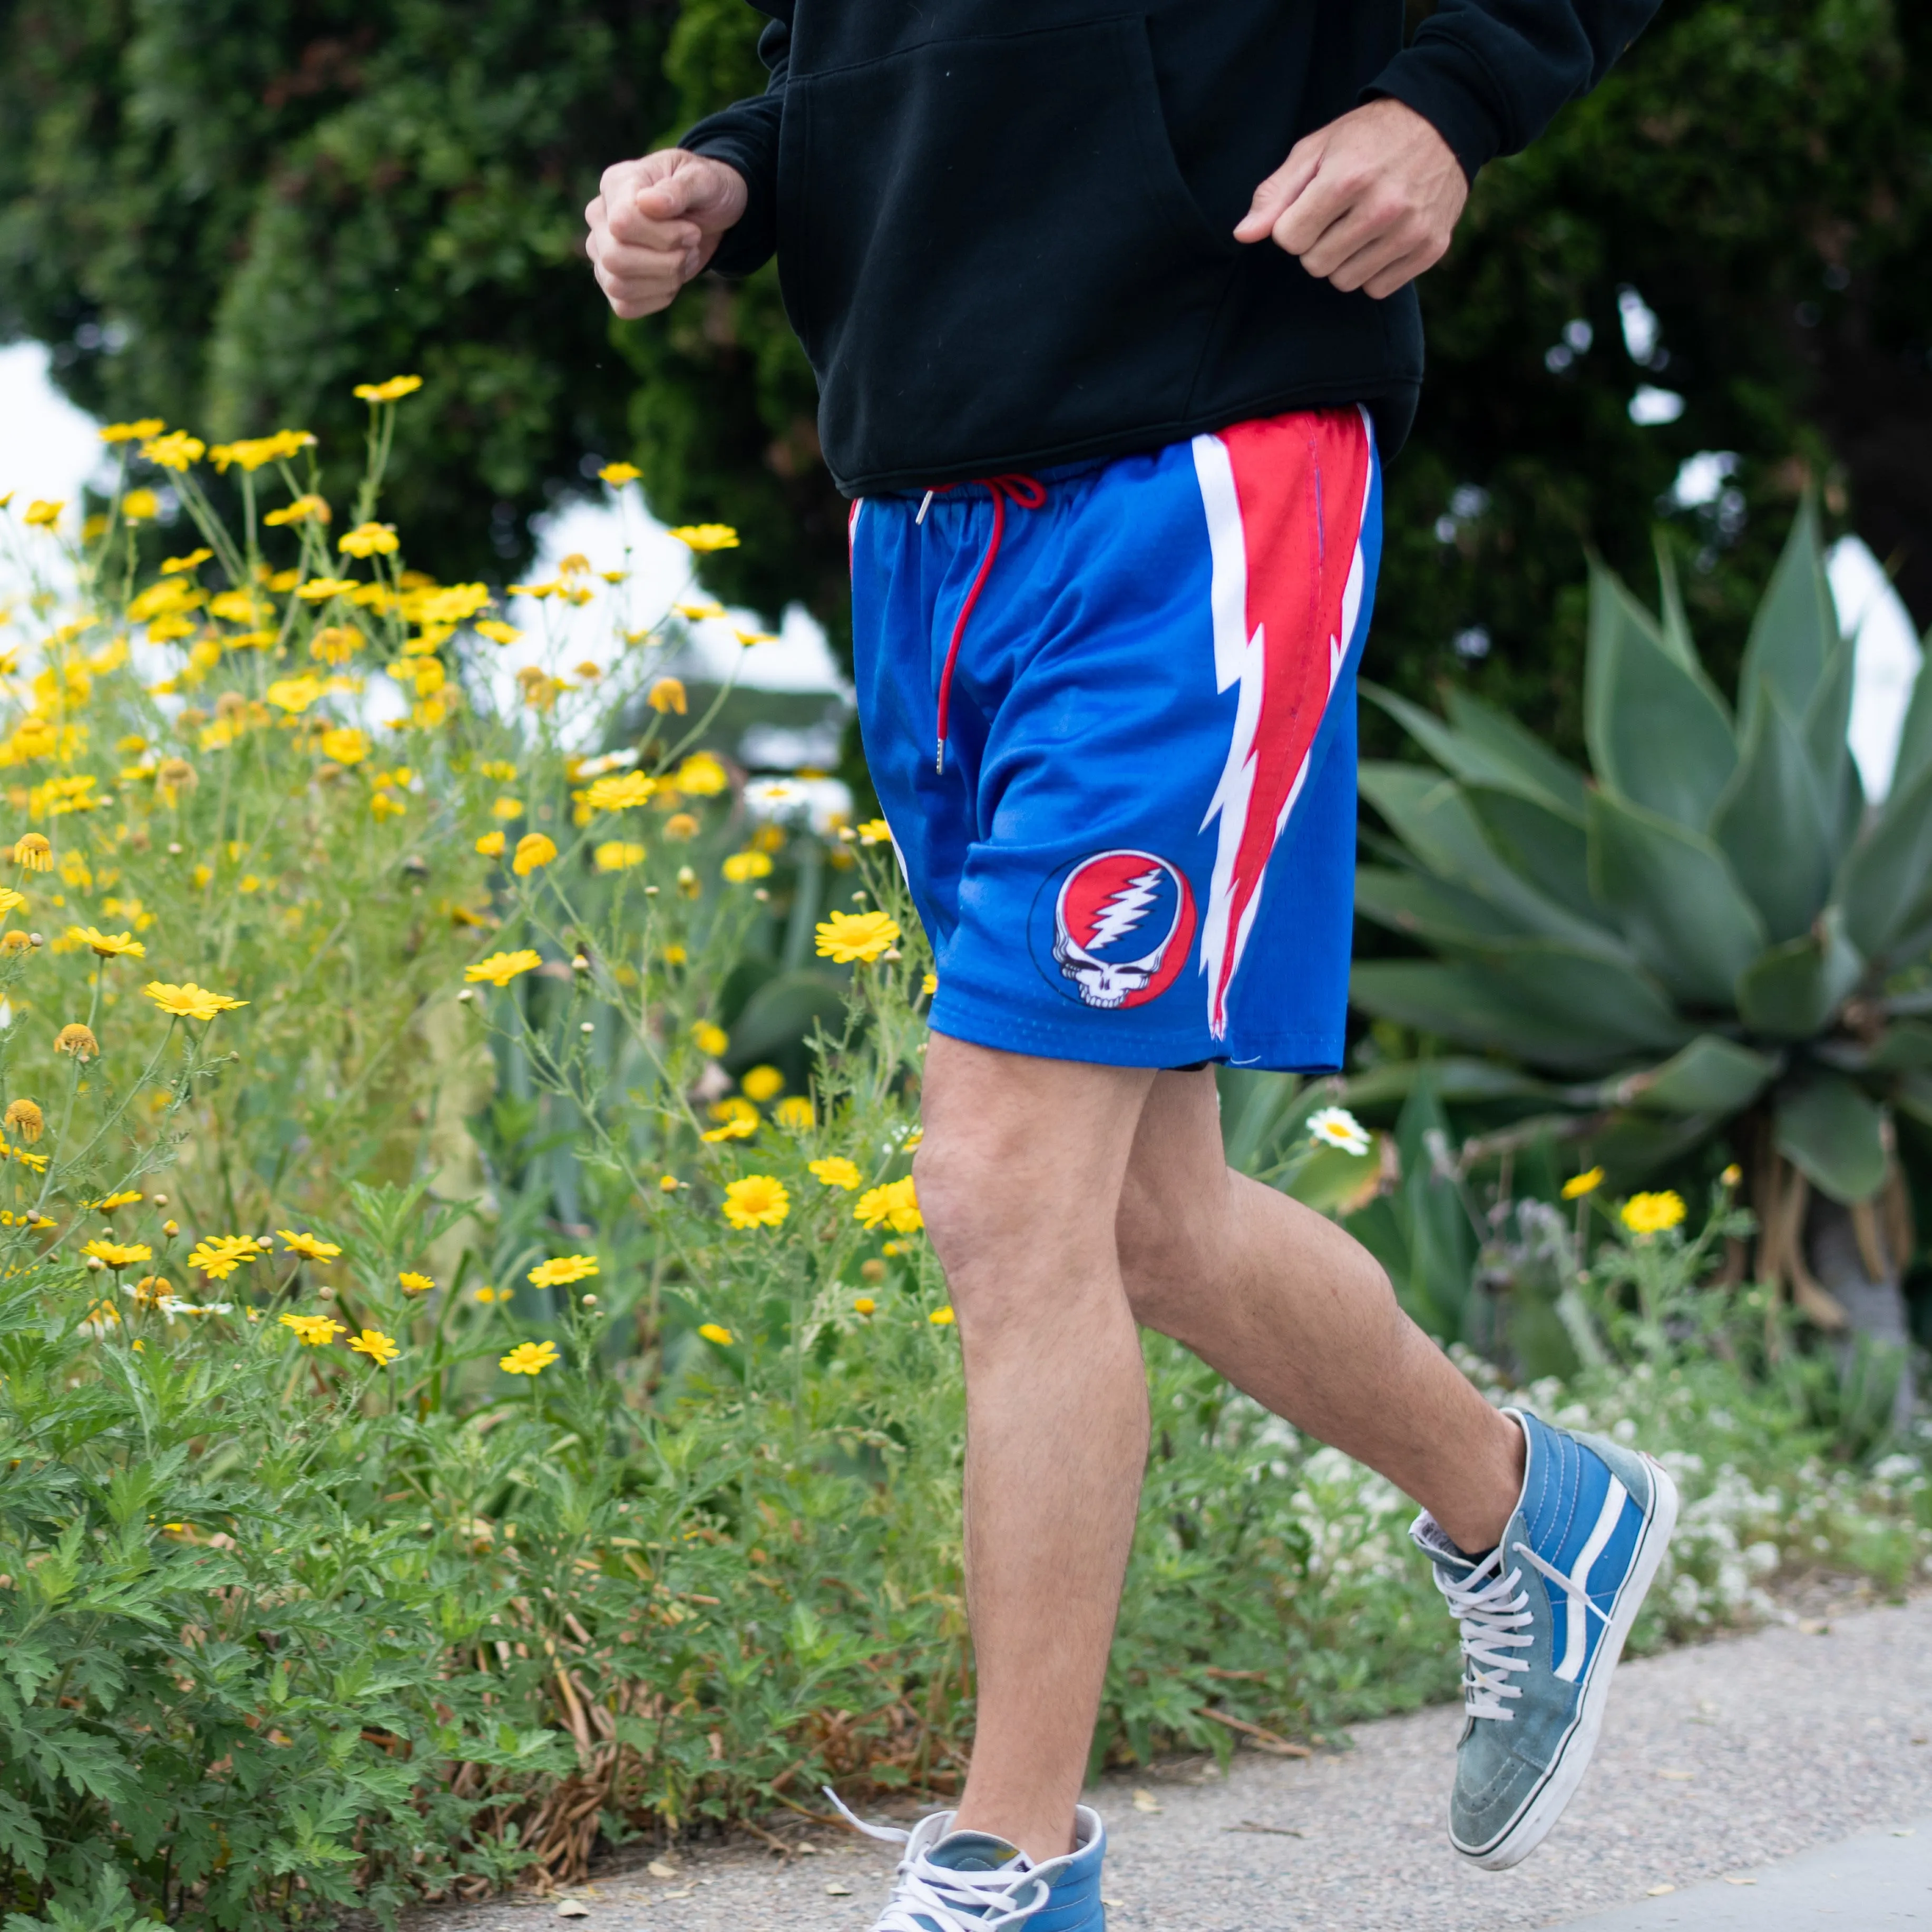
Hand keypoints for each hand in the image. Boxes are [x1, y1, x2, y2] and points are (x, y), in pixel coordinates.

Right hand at [585, 149, 748, 318]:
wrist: (711, 214)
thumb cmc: (704, 191)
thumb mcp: (703, 180)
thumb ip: (679, 189)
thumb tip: (648, 203)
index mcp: (616, 184)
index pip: (622, 222)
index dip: (663, 235)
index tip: (693, 231)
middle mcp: (600, 218)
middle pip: (614, 258)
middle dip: (665, 262)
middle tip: (691, 247)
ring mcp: (602, 251)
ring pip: (617, 285)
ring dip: (664, 281)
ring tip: (684, 260)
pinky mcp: (613, 281)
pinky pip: (624, 306)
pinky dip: (657, 299)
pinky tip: (673, 280)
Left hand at [1234, 98, 1467, 299]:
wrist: (1442, 121)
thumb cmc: (1367, 137)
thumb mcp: (1315, 151)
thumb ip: (1275, 194)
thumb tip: (1243, 236)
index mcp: (1347, 178)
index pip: (1289, 240)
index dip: (1292, 225)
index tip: (1310, 206)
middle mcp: (1382, 208)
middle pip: (1315, 265)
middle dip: (1317, 243)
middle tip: (1337, 215)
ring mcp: (1410, 231)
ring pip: (1345, 281)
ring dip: (1343, 260)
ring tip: (1360, 225)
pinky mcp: (1430, 248)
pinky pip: (1377, 288)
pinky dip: (1373, 270)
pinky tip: (1383, 238)